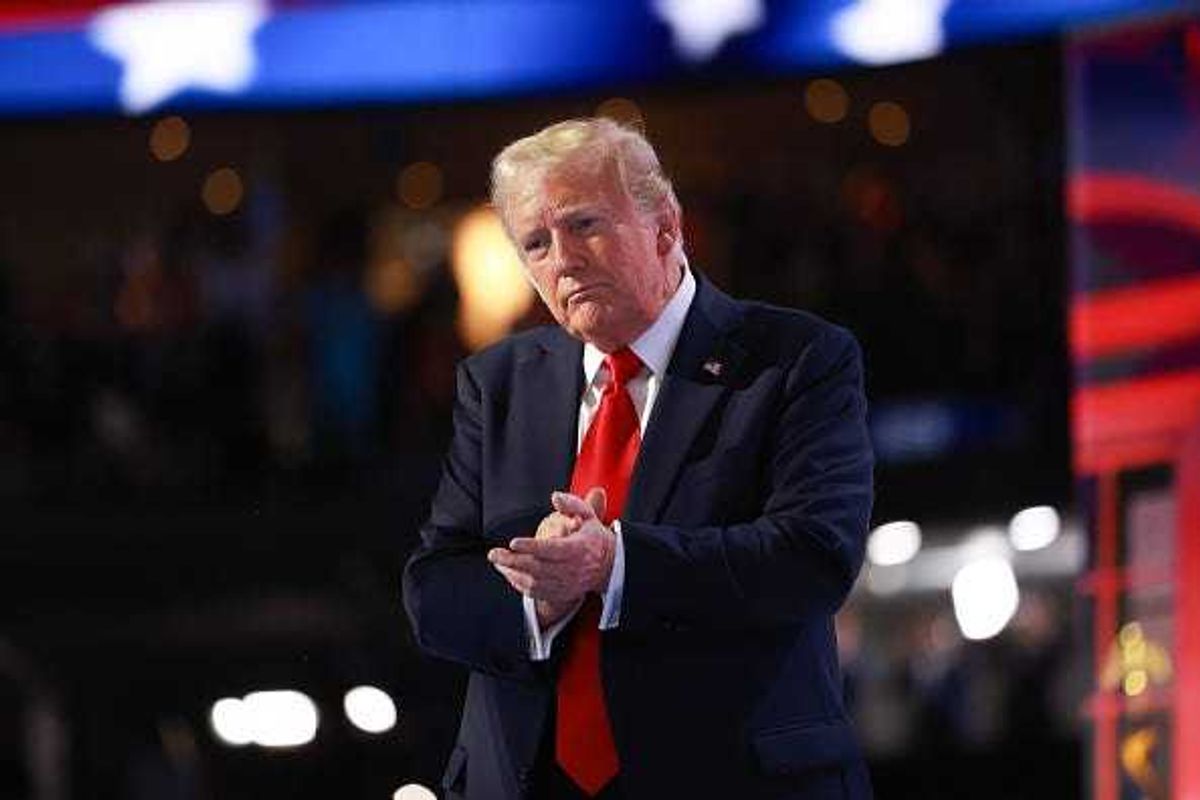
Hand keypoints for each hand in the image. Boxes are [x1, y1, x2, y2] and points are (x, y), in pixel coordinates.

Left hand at [487, 488, 614, 611]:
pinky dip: (519, 584)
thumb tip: (555, 497)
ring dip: (512, 573)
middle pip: (538, 567)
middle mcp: (572, 569)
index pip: (552, 549)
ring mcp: (566, 584)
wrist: (608, 566)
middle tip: (493, 553)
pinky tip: (508, 572)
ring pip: (534, 582)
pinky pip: (535, 592)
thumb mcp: (588, 515)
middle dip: (513, 561)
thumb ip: (572, 504)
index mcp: (578, 548)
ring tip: (497, 562)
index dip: (532, 547)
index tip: (514, 542)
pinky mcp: (560, 594)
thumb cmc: (592, 537)